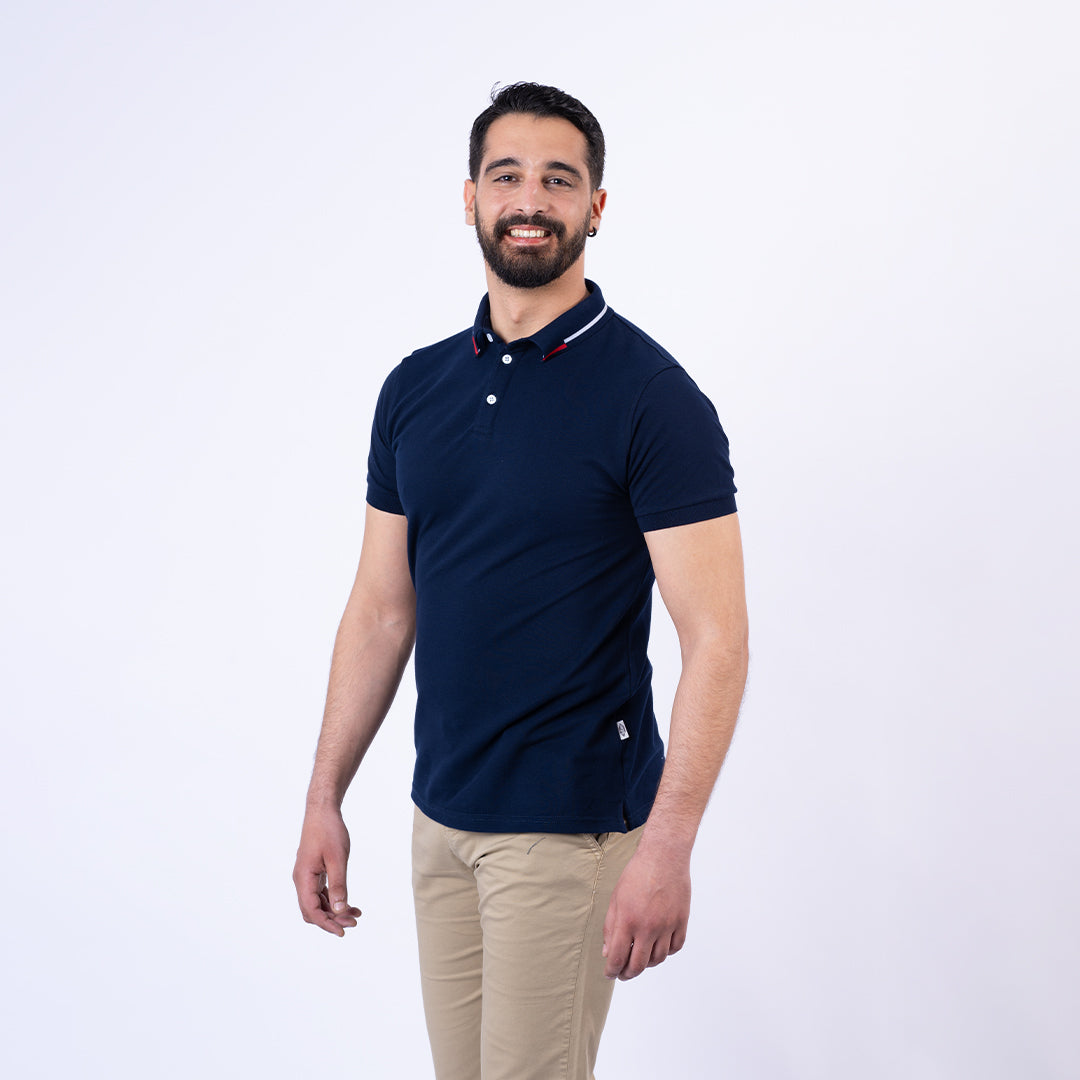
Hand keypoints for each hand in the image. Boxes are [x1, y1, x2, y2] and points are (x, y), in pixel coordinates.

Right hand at [293, 806, 361, 936]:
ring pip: (317, 903)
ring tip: (355, 915)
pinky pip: (321, 892)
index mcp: (303, 878)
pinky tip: (349, 903)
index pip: (311, 910)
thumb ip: (338, 885)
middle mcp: (301, 880)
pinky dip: (333, 899)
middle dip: (331, 919)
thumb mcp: (337, 859)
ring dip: (334, 911)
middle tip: (353, 922)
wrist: (322, 811)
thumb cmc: (329, 831)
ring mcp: (307, 876)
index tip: (343, 931)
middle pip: (312, 910)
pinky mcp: (313, 872)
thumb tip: (339, 910)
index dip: (327, 924)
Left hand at [602, 844, 690, 979]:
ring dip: (646, 963)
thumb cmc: (638, 874)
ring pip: (658, 959)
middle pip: (638, 965)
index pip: (617, 957)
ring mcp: (667, 925)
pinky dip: (666, 952)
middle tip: (623, 973)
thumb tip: (607, 951)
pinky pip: (675, 947)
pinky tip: (658, 947)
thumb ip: (610, 927)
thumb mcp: (616, 898)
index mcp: (628, 920)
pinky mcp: (681, 921)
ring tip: (639, 958)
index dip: (611, 970)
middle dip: (627, 973)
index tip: (609, 973)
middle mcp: (648, 926)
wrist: (664, 856)